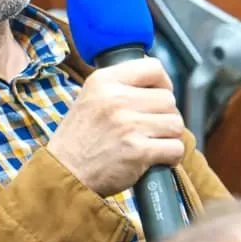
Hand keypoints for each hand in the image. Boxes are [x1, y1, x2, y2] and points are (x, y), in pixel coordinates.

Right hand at [47, 59, 184, 196]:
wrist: (65, 174)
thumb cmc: (78, 140)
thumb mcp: (89, 98)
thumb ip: (118, 86)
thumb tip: (155, 82)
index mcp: (103, 81)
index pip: (153, 68)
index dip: (163, 83)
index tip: (158, 96)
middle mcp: (116, 99)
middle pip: (168, 99)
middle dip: (164, 115)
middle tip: (150, 128)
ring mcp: (128, 125)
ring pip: (176, 123)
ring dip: (169, 136)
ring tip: (153, 143)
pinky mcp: (138, 151)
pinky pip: (175, 148)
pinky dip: (171, 157)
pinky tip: (157, 159)